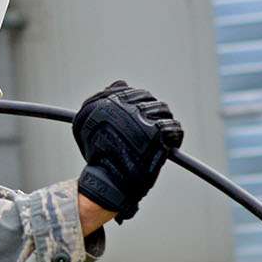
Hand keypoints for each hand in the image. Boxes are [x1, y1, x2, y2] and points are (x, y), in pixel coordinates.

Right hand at [72, 80, 182, 221]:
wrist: (107, 179)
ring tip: (157, 136)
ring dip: (163, 121)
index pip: (135, 92)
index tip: (139, 117)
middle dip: (151, 112)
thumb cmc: (97, 154)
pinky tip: (169, 143)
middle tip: (148, 128)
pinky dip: (174, 136)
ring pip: (164, 111)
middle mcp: (127, 107)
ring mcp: (144, 119)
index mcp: (112, 101)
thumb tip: (121, 83)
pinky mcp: (158, 134)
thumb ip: (103, 98)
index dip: (139, 104)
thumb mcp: (88, 121)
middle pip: (151, 100)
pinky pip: (174, 128)